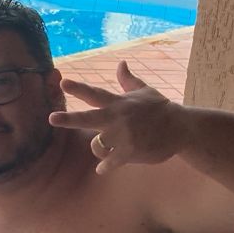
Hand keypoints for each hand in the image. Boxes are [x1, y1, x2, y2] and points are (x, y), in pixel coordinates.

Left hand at [50, 61, 188, 173]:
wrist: (181, 128)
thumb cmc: (161, 109)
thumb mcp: (145, 91)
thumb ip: (128, 80)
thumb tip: (120, 63)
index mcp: (119, 103)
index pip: (95, 94)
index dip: (78, 88)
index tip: (63, 81)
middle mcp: (118, 118)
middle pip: (88, 118)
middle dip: (69, 118)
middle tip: (52, 118)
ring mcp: (123, 136)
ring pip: (96, 145)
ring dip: (99, 150)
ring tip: (109, 150)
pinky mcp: (130, 152)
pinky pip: (109, 162)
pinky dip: (105, 167)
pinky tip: (102, 169)